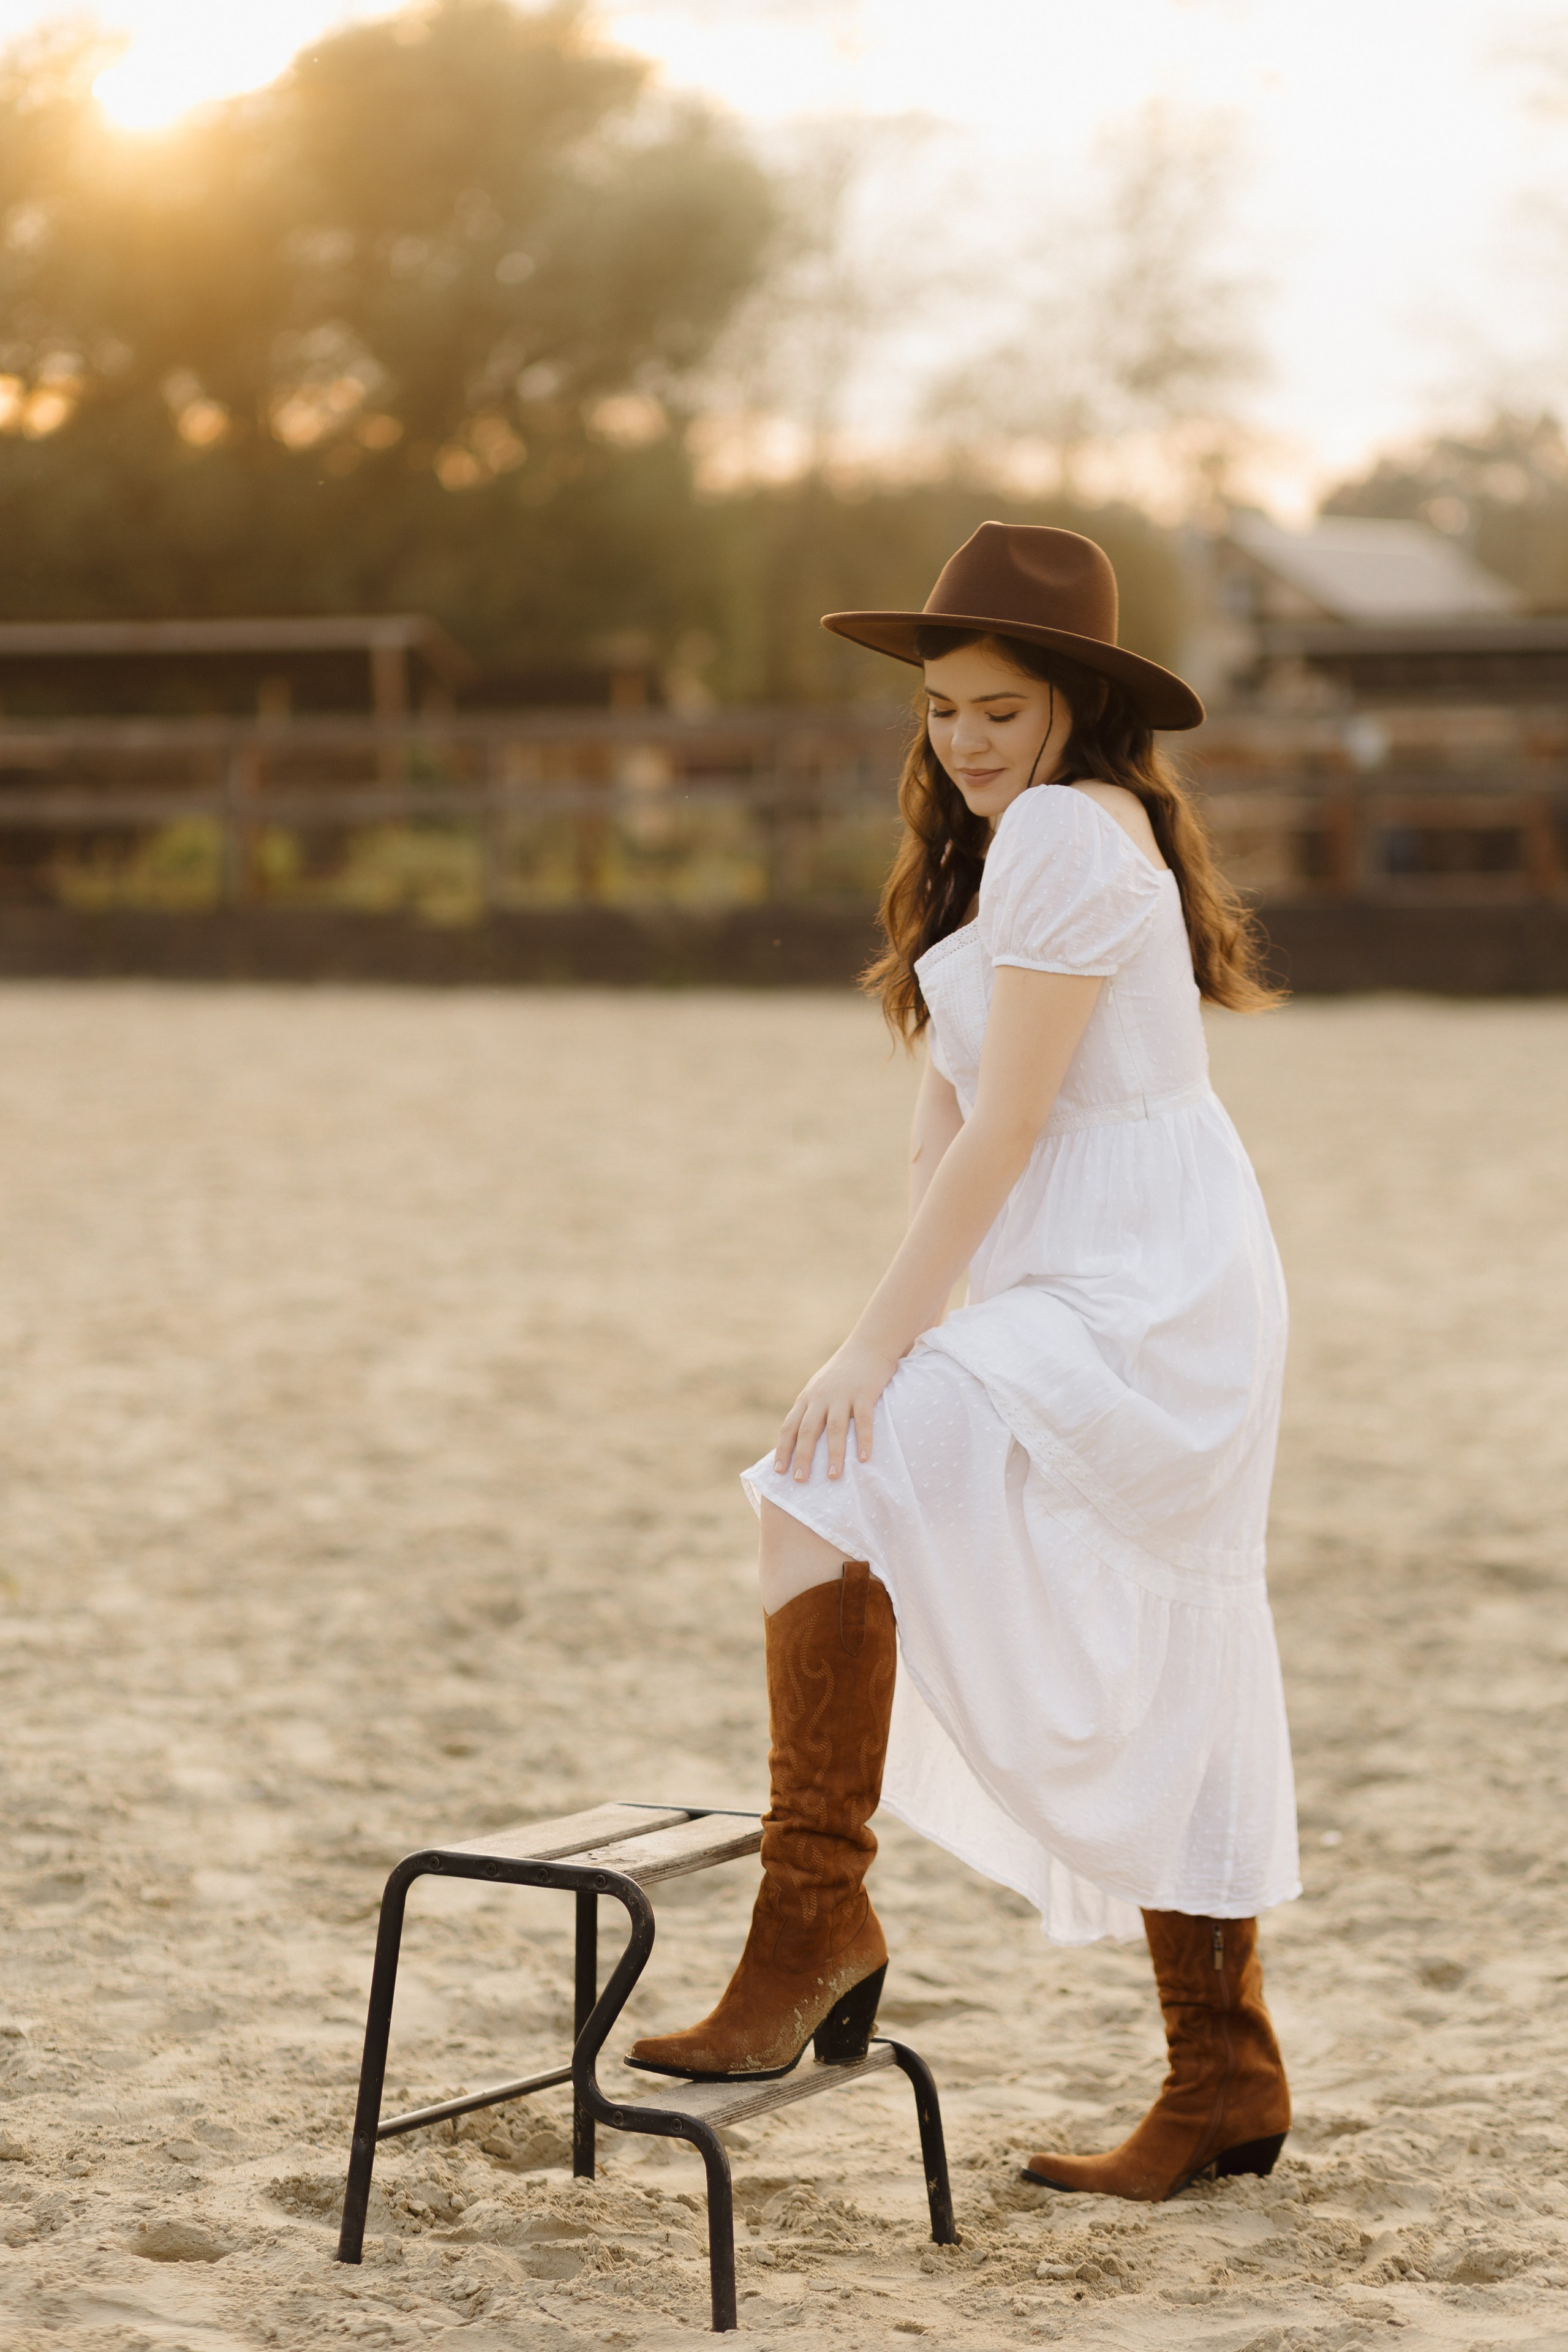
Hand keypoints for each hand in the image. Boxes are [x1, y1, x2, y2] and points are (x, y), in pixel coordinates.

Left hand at [774, 1339, 899, 1483]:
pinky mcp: (865, 1393)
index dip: (783, 1449)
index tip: (778, 1471)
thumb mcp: (819, 1388)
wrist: (868, 1344)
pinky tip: (864, 1459)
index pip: (789, 1427)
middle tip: (800, 1480)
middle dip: (802, 1456)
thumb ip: (811, 1410)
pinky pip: (863, 1421)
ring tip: (832, 1477)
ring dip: (832, 1454)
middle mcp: (821, 1397)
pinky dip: (863, 1440)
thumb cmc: (843, 1372)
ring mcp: (843, 1395)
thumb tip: (801, 1441)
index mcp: (807, 1398)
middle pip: (808, 1430)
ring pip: (835, 1428)